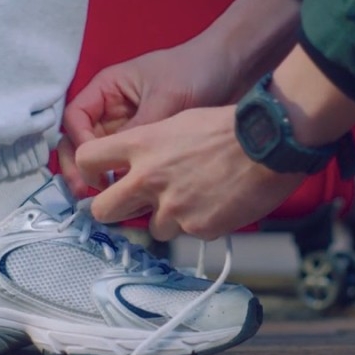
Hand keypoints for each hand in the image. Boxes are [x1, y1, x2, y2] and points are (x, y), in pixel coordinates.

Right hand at [60, 44, 237, 196]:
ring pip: (101, 157)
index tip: (95, 166)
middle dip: (80, 167)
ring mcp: (128, 129)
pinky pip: (126, 165)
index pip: (75, 120)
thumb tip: (120, 169)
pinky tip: (133, 196)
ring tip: (108, 199)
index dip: (79, 144)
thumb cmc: (195, 71)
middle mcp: (111, 110)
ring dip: (98, 178)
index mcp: (107, 89)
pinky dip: (123, 180)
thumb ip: (140, 130)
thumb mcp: (165, 99)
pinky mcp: (147, 146)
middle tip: (87, 193)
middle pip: (79, 141)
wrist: (232, 69)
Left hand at [75, 106, 305, 240]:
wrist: (269, 144)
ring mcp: (171, 207)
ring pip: (153, 227)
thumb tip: (135, 167)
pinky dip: (201, 223)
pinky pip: (189, 233)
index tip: (99, 178)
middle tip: (132, 205)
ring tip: (198, 197)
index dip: (89, 172)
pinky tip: (219, 203)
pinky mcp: (197, 228)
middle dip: (114, 210)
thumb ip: (150, 147)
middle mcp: (148, 178)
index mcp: (141, 145)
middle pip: (102, 210)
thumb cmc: (229, 127)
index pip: (85, 161)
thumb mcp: (179, 121)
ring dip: (170, 218)